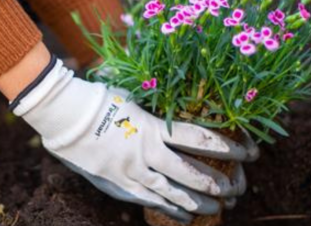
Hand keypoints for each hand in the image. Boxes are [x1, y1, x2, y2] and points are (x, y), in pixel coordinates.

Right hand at [11, 57, 258, 222]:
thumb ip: (159, 107)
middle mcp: (145, 153)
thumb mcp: (135, 95)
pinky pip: (150, 202)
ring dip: (199, 202)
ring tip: (219, 206)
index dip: (228, 148)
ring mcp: (130, 173)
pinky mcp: (118, 185)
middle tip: (237, 187)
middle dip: (219, 183)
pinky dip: (170, 210)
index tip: (248, 152)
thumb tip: (185, 97)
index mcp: (152, 127)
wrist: (62, 114)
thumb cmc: (98, 97)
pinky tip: (185, 216)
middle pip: (192, 173)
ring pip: (174, 194)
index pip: (200, 140)